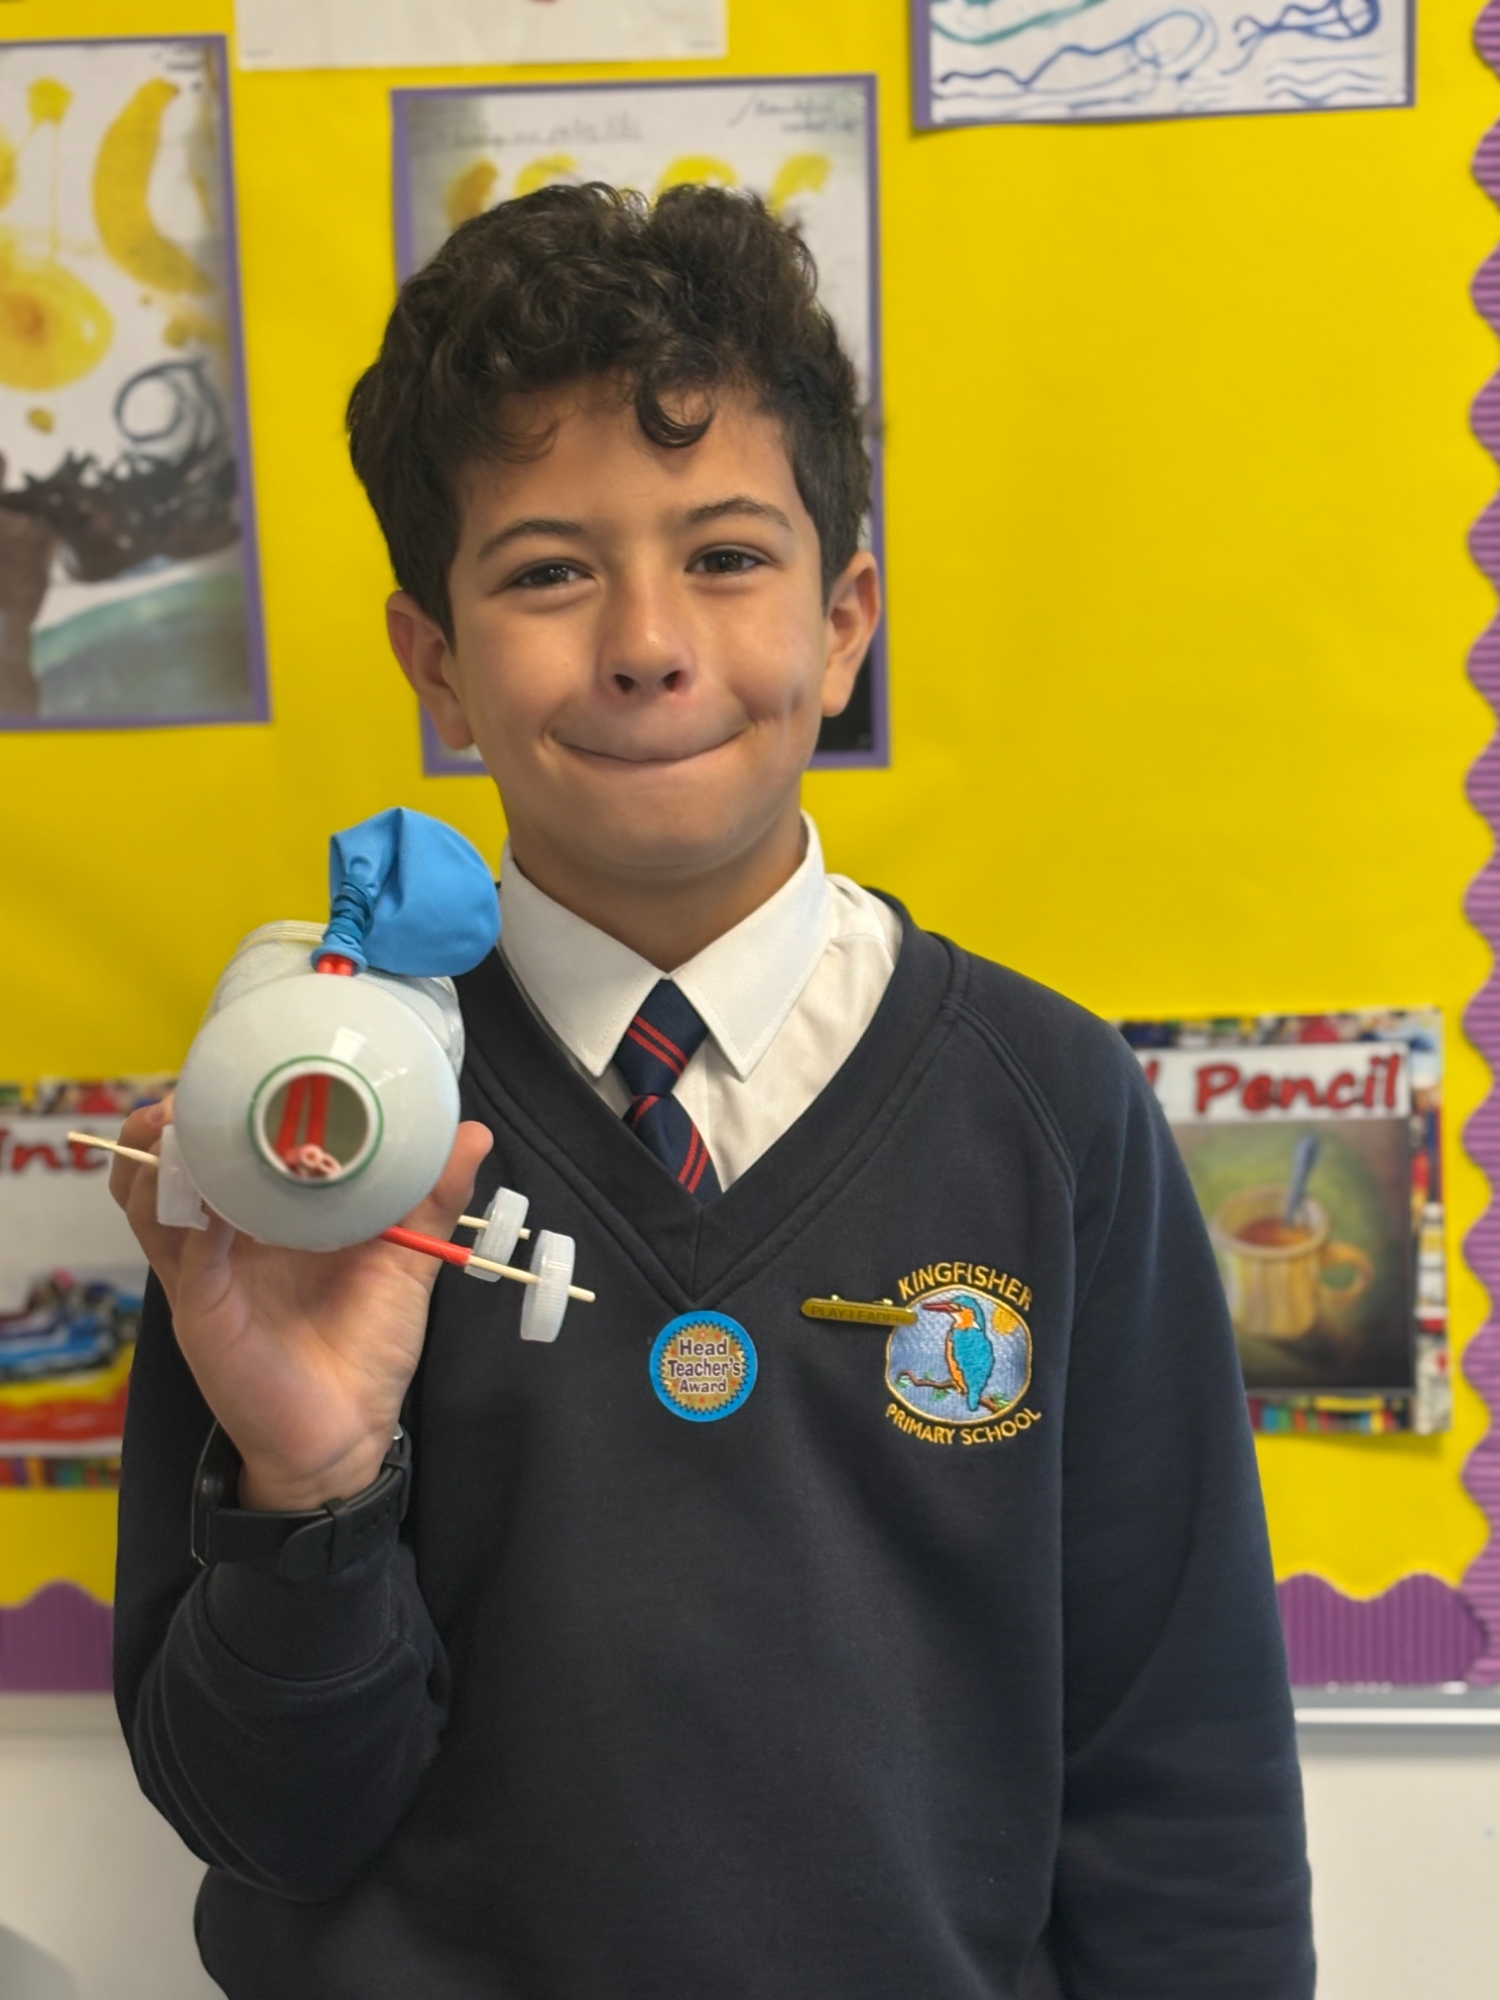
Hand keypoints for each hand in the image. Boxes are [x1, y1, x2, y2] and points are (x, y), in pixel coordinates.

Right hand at [110, 1100, 492, 1510]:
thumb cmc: (366, 1346)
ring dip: (161, 1154)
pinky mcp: (203, 1311)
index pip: (210, 1147)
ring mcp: (202, 1273)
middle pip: (155, 1163)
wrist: (346, 1434)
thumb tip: (471, 1131)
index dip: (210, 1103)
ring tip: (184, 1123)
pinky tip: (217, 1194)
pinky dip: (196, 1216)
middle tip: (194, 1090)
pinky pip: (185, 1253)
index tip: (239, 1062)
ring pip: (146, 1199)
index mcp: (258, 1218)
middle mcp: (218, 1239)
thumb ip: (432, 1197)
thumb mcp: (405, 1258)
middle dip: (163, 1119)